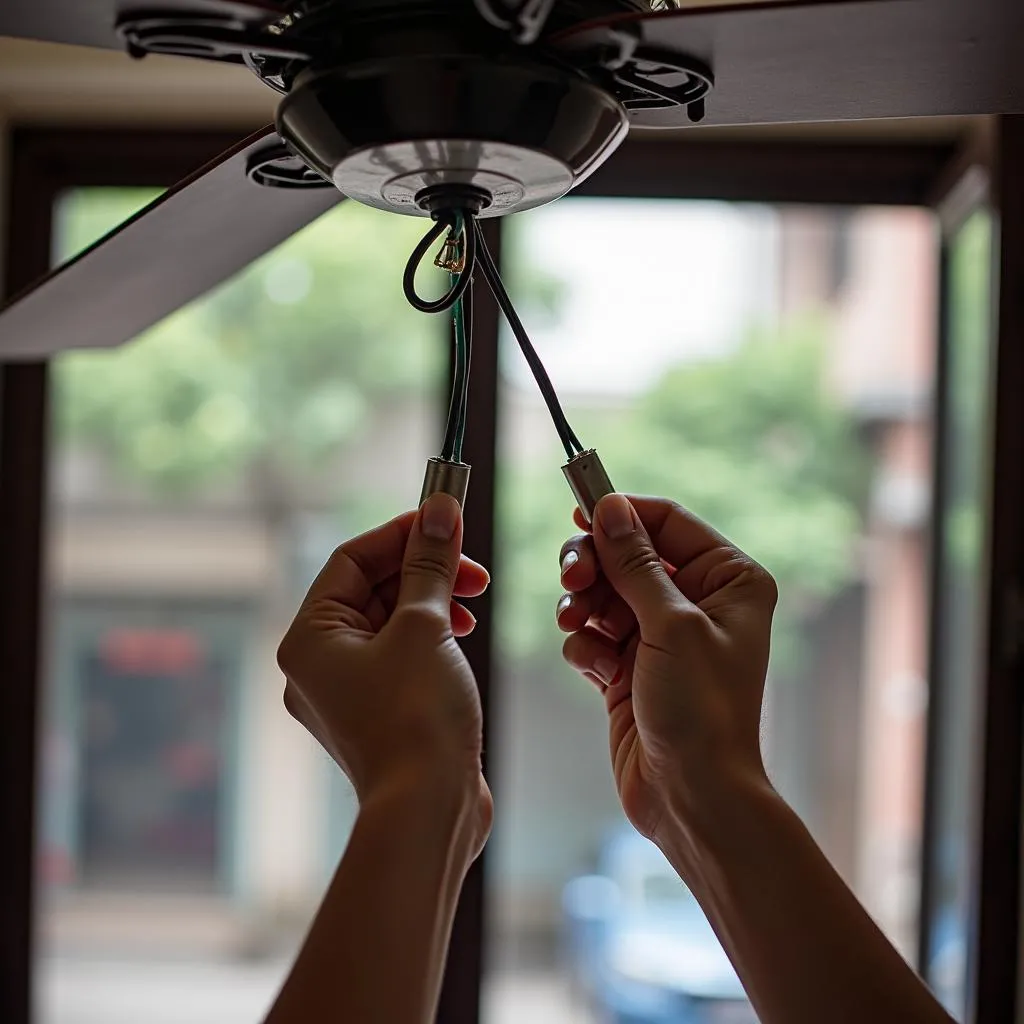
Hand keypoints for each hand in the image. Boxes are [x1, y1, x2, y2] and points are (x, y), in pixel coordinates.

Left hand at [277, 494, 492, 852]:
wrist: (430, 811)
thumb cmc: (416, 718)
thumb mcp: (426, 627)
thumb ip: (429, 564)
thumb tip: (438, 509)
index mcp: (309, 639)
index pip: (351, 560)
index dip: (401, 533)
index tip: (446, 518)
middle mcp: (318, 664)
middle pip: (370, 589)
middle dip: (423, 569)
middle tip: (471, 565)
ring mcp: (349, 692)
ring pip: (390, 621)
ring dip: (433, 601)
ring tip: (472, 601)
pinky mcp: (380, 712)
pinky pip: (401, 654)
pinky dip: (432, 636)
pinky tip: (462, 636)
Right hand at [556, 493, 777, 842]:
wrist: (691, 796)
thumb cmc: (702, 711)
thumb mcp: (670, 625)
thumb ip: (634, 562)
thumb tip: (608, 507)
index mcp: (729, 580)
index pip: (667, 523)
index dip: (622, 514)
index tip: (579, 511)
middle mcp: (697, 602)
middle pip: (627, 553)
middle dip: (594, 563)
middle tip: (571, 575)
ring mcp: (661, 635)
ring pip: (603, 591)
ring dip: (583, 605)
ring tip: (577, 624)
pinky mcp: (630, 666)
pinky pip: (593, 633)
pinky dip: (585, 644)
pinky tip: (595, 668)